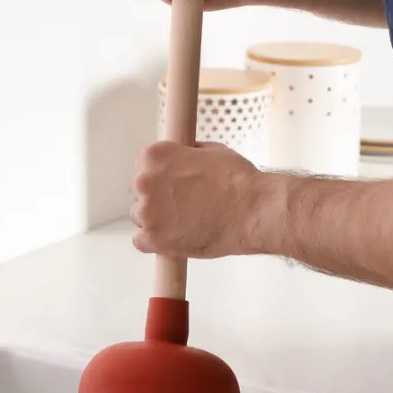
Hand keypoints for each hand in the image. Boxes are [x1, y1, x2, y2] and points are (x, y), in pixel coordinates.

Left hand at [130, 141, 277, 258]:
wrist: (252, 211)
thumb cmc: (237, 181)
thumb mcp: (211, 151)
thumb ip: (187, 154)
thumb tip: (183, 156)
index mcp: (155, 156)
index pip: (143, 165)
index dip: (160, 176)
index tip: (172, 184)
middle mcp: (144, 181)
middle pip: (139, 191)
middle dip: (158, 197)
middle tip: (182, 204)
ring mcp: (147, 212)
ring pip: (140, 216)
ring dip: (157, 219)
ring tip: (184, 222)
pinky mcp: (153, 239)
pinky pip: (141, 241)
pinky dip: (155, 242)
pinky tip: (174, 238)